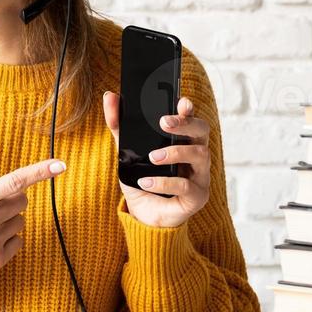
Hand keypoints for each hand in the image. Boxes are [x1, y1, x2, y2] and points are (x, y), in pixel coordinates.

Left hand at [102, 91, 211, 228]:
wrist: (143, 214)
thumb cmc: (142, 179)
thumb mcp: (126, 151)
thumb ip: (119, 126)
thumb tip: (109, 97)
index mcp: (183, 140)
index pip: (191, 118)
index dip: (189, 109)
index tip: (181, 101)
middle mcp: (196, 154)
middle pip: (202, 131)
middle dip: (186, 124)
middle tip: (164, 123)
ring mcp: (200, 176)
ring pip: (200, 155)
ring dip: (175, 152)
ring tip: (152, 157)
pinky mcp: (197, 197)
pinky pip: (186, 186)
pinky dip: (164, 182)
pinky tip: (146, 181)